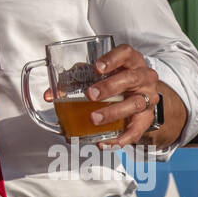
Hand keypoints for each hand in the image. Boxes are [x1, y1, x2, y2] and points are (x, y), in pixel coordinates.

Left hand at [42, 45, 158, 147]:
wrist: (140, 93)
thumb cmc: (115, 78)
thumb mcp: (99, 73)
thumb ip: (75, 79)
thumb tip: (50, 95)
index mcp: (131, 61)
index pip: (126, 53)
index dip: (112, 59)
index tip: (96, 67)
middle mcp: (143, 77)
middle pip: (130, 78)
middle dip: (110, 87)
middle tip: (90, 95)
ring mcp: (148, 97)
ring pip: (134, 104)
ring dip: (113, 112)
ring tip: (94, 118)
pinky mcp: (147, 117)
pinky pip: (137, 129)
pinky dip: (121, 138)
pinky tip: (105, 142)